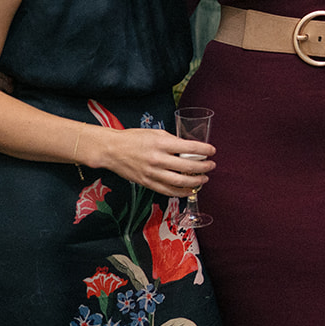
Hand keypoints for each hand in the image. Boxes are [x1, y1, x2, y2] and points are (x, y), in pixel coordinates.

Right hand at [100, 128, 214, 198]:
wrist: (112, 150)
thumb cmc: (133, 138)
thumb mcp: (156, 133)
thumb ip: (173, 141)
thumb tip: (189, 149)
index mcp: (161, 143)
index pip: (189, 148)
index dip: (204, 150)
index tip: (212, 150)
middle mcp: (158, 159)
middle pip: (187, 167)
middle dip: (203, 168)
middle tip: (211, 166)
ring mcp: (152, 173)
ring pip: (179, 182)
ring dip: (195, 182)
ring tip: (203, 179)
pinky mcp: (147, 183)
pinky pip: (167, 190)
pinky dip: (181, 192)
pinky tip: (189, 190)